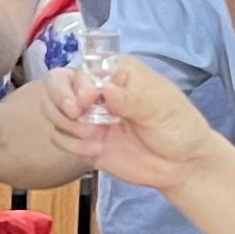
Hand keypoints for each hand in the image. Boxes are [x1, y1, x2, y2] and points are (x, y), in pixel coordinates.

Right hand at [53, 49, 216, 192]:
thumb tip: (107, 90)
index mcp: (116, 73)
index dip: (77, 83)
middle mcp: (97, 91)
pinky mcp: (84, 141)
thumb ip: (134, 99)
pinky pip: (59, 137)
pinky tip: (94, 150)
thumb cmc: (179, 128)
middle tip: (78, 116)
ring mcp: (88, 116)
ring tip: (94, 137)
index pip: (83, 67)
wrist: (182, 167)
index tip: (87, 100)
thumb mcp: (163, 109)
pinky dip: (69, 143)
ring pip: (52, 110)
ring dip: (66, 124)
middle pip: (57, 83)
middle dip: (61, 101)